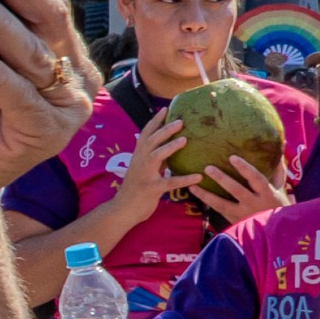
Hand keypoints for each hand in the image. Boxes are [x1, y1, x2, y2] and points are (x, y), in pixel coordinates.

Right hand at [101, 109, 204, 225]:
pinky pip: (169, 182)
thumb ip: (154, 160)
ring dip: (170, 147)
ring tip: (185, 139)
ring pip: (156, 156)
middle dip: (164, 129)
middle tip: (181, 121)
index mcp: (138, 156)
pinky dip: (184, 178)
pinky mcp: (151, 188)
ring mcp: (144, 175)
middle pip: (151, 141)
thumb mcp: (142, 170)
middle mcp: (139, 162)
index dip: (154, 121)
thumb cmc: (134, 190)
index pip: (145, 134)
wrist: (122, 210)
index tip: (165, 108)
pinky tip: (197, 177)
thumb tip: (169, 149)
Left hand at [190, 155, 291, 225]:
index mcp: (267, 194)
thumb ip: (278, 174)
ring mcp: (242, 215)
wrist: (276, 233)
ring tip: (192, 185)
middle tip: (208, 168)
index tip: (232, 157)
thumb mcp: (281, 191)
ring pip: (222, 204)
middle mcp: (254, 204)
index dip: (244, 168)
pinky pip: (218, 211)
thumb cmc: (279, 208)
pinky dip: (207, 203)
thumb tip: (277, 156)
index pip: (256, 178)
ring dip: (206, 195)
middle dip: (222, 178)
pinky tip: (195, 194)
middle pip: (236, 190)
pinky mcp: (234, 223)